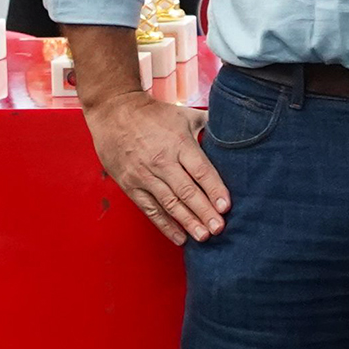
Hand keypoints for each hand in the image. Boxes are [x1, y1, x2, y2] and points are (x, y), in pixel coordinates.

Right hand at [81, 83, 230, 245]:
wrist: (114, 111)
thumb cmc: (153, 114)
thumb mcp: (184, 115)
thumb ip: (208, 127)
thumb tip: (235, 132)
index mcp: (179, 143)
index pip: (201, 170)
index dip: (214, 189)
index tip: (226, 206)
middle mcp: (162, 161)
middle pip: (187, 191)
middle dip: (204, 212)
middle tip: (219, 228)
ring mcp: (144, 175)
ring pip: (169, 203)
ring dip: (187, 222)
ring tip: (203, 236)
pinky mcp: (130, 185)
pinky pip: (150, 209)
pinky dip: (165, 225)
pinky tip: (180, 237)